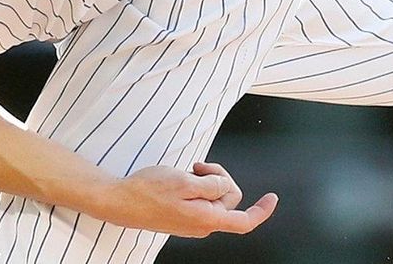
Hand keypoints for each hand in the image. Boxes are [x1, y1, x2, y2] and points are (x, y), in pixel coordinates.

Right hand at [91, 162, 277, 237]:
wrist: (120, 201)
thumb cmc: (148, 191)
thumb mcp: (186, 181)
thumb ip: (213, 185)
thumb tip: (225, 187)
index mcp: (207, 219)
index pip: (245, 221)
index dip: (262, 210)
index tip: (272, 198)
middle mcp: (202, 225)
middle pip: (228, 199)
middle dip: (219, 178)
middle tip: (200, 166)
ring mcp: (192, 222)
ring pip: (213, 198)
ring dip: (205, 181)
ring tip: (187, 172)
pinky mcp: (183, 217)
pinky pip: (200, 200)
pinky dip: (195, 186)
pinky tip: (181, 180)